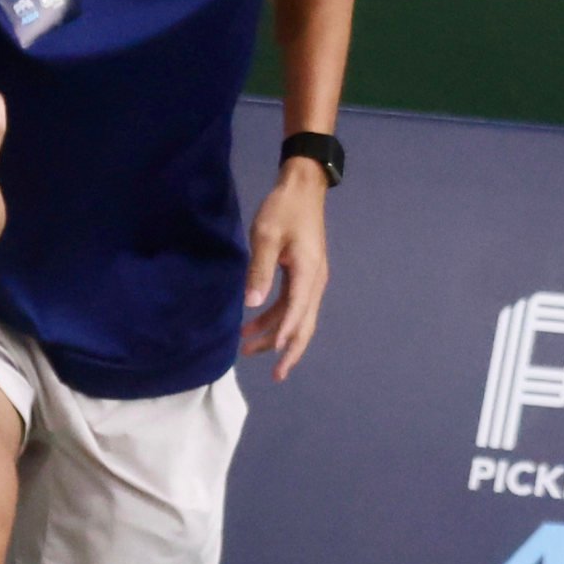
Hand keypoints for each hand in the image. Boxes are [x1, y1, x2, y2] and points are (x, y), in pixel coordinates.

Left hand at [242, 161, 330, 378]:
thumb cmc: (284, 209)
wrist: (303, 188)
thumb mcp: (267, 237)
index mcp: (308, 274)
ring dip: (275, 334)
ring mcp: (312, 279)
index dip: (285, 337)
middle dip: (289, 350)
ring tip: (247, 348)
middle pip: (305, 325)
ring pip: (298, 317)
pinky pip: (293, 304)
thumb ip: (260, 270)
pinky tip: (256, 322)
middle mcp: (315, 282)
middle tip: (276, 375)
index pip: (297, 314)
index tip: (274, 360)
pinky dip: (276, 317)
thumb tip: (252, 305)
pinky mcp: (305, 273)